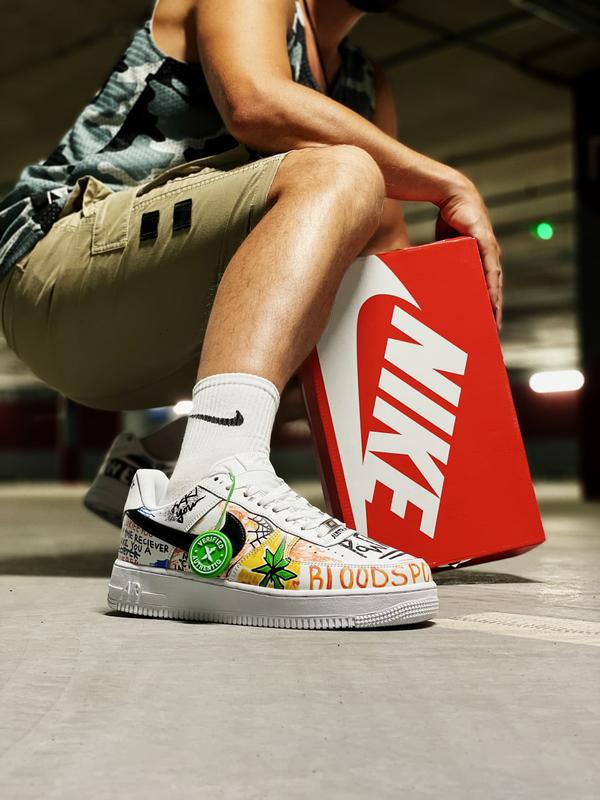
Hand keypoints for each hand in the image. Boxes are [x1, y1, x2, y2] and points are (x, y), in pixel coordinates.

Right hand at [435, 180, 502, 329]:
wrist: (451, 195)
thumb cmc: (448, 220)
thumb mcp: (444, 249)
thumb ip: (441, 263)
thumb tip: (419, 279)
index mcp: (478, 260)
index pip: (485, 288)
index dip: (485, 307)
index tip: (484, 326)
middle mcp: (487, 257)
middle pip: (493, 290)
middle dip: (493, 312)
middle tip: (491, 333)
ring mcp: (489, 251)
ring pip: (494, 284)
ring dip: (495, 304)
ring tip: (493, 322)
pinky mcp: (485, 244)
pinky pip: (490, 270)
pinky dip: (491, 287)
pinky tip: (492, 301)